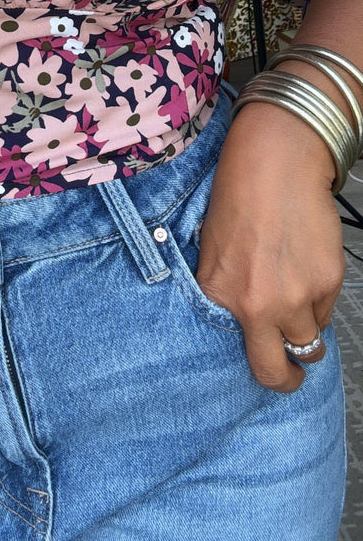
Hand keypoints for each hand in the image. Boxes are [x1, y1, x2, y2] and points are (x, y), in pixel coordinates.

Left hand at [196, 100, 344, 391]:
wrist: (276, 163)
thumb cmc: (238, 197)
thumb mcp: (213, 251)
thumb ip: (226, 293)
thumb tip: (241, 324)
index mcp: (222, 297)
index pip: (245, 361)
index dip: (263, 370)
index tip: (269, 370)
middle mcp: (259, 306)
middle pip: (280, 370)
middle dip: (288, 377)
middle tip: (292, 370)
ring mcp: (297, 297)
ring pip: (309, 336)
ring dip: (304, 324)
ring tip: (294, 290)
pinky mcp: (327, 281)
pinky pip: (326, 307)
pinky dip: (319, 296)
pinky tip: (305, 264)